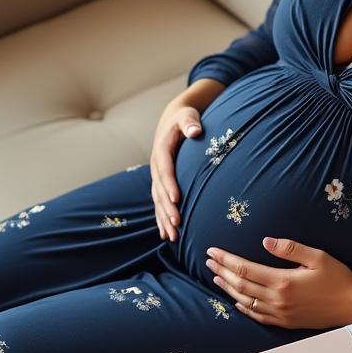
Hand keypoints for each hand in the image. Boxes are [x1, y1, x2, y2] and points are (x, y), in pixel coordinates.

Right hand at [150, 97, 204, 241]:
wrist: (172, 120)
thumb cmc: (184, 118)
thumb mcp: (187, 116)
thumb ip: (190, 122)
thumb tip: (195, 130)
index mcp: (162, 151)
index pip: (165, 170)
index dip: (169, 185)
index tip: (177, 199)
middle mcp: (156, 166)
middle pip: (160, 191)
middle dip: (167, 208)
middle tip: (177, 224)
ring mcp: (157, 176)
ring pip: (158, 201)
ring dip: (163, 219)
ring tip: (172, 236)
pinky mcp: (160, 183)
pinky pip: (159, 203)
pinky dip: (161, 219)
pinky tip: (166, 235)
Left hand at [206, 237, 351, 328]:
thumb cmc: (338, 278)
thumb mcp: (317, 257)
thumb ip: (290, 249)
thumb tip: (265, 242)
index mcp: (283, 281)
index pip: (245, 269)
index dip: (226, 259)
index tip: (213, 251)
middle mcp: (277, 300)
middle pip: (240, 285)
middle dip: (222, 272)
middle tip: (208, 261)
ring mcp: (280, 314)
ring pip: (245, 301)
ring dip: (228, 289)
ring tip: (216, 278)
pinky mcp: (285, 323)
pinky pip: (258, 316)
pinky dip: (243, 307)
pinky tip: (237, 300)